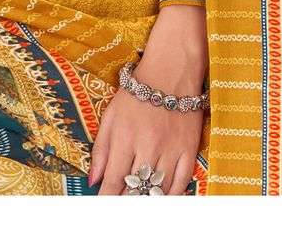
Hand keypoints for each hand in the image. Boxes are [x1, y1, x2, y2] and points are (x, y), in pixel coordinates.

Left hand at [88, 8, 206, 195]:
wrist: (170, 72)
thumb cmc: (136, 94)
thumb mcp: (111, 115)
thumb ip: (101, 149)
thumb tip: (93, 180)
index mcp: (125, 137)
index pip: (115, 180)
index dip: (108, 198)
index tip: (103, 209)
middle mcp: (148, 146)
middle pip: (137, 189)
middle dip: (127, 202)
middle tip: (120, 209)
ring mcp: (170, 150)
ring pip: (159, 190)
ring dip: (148, 200)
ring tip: (139, 204)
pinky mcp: (189, 151)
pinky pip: (181, 184)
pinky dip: (171, 196)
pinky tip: (162, 199)